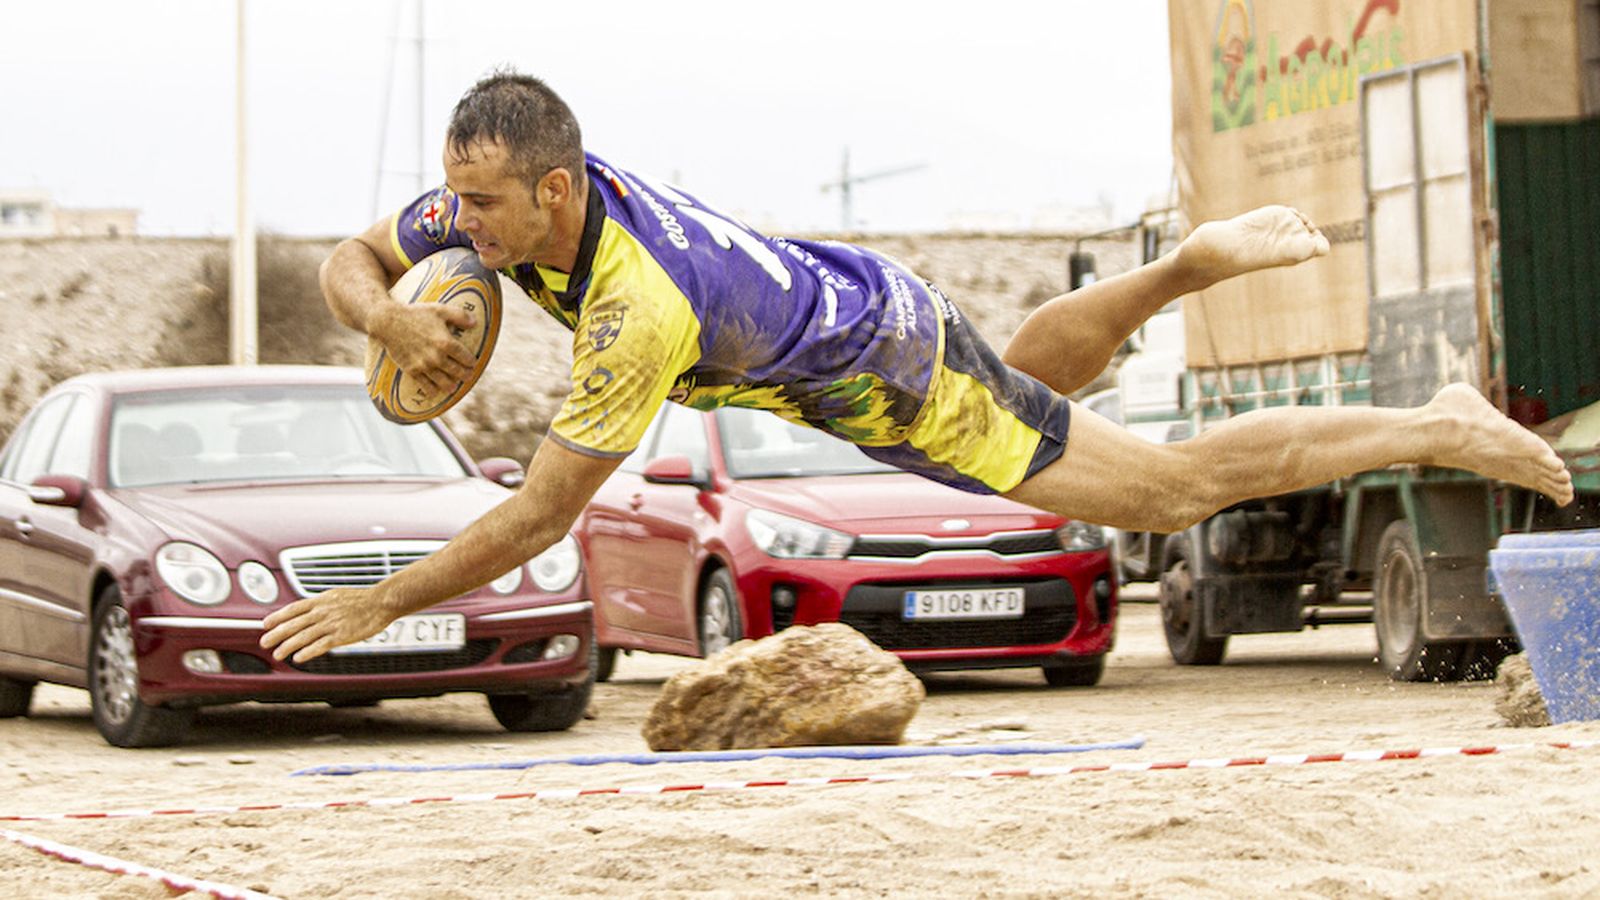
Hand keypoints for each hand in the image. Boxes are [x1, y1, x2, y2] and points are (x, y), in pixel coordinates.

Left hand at [260, 587, 395, 663]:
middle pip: (293, 624)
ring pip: (303, 636)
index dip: (277, 617)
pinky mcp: (341, 636)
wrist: (382, 602)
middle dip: (276, 634)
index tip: (265, 624)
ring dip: (287, 646)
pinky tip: (298, 658)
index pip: (293, 609)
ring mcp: (331, 624)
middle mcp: (322, 612)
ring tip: (278, 654)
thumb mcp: (337, 595)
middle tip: (264, 643)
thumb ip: (321, 604)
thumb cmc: (363, 600)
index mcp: (321, 600)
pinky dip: (307, 652)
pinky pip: (320, 645)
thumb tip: (309, 610)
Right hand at [371, 302, 479, 395]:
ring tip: (453, 387)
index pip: (465, 358)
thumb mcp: (440, 310)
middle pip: (457, 372)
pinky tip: (436, 391)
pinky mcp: (412, 370)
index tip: (473, 363)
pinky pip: (426, 385)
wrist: (388, 322)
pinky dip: (433, 390)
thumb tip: (475, 323)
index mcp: (446, 343)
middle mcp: (437, 357)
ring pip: (444, 382)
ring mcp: (424, 365)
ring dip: (451, 386)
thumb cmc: (416, 314)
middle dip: (465, 375)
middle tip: (467, 376)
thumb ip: (459, 315)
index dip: (471, 362)